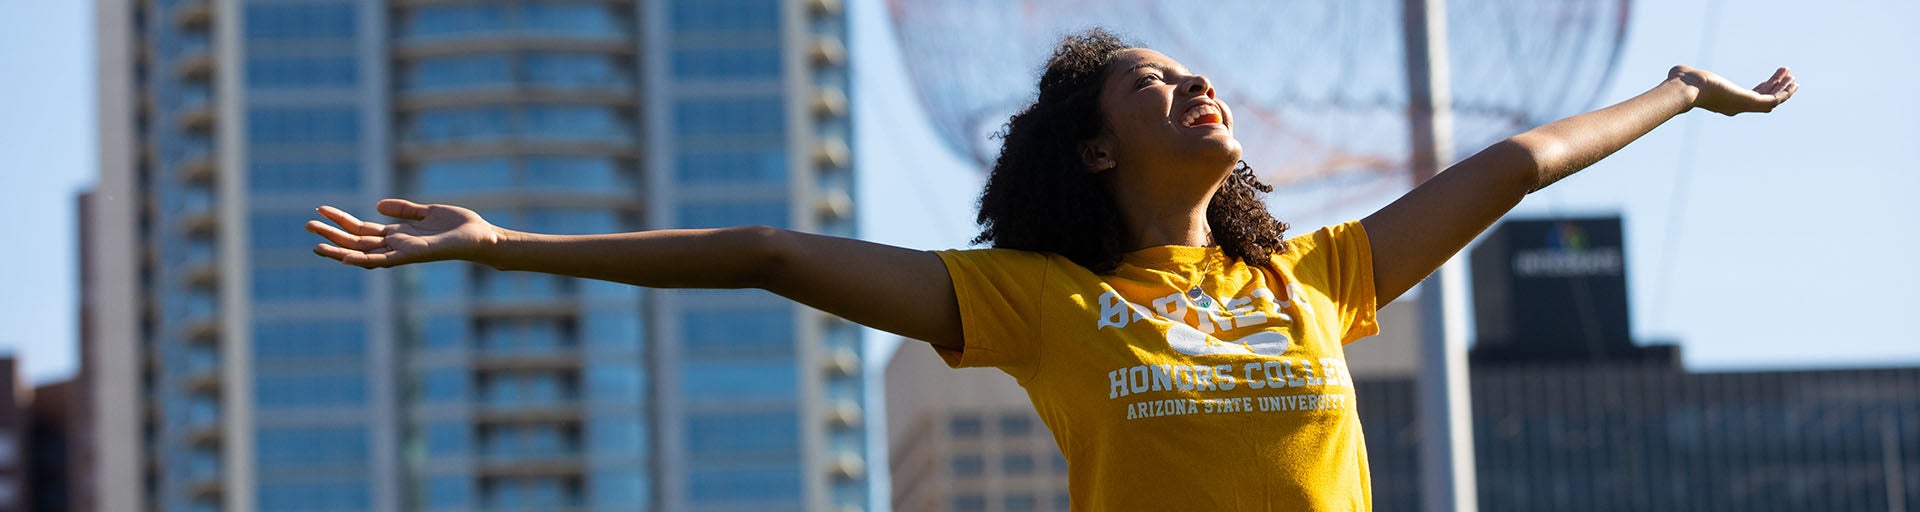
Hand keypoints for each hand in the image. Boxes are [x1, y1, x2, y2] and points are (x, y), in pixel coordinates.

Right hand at [307, 199, 500, 268]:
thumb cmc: (460, 226)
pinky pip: (384, 261)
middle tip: (306, 224)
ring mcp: (402, 253)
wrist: (482, 237)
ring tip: (315, 245)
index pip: (361, 230)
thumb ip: (404, 209)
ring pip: (363, 254)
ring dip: (339, 251)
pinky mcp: (412, 256)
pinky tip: (346, 257)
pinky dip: (364, 260)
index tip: (320, 209)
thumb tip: (377, 205)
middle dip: (331, 234)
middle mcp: (396, 246)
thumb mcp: (427, 211)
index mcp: (398, 234)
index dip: (340, 220)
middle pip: (355, 242)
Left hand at [1672, 65, 1797, 115]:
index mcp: (1726, 102)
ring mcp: (1744, 105)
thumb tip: (1677, 70)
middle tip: (1787, 75)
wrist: (1687, 88)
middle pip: (1764, 98)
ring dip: (1784, 88)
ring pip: (1772, 99)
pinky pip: (1774, 99)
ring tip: (1792, 75)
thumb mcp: (1689, 77)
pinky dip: (1785, 92)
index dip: (1764, 88)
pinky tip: (1792, 82)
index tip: (1771, 78)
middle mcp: (1737, 106)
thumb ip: (1687, 74)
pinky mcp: (1750, 102)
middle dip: (1776, 86)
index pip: (1750, 96)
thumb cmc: (1684, 82)